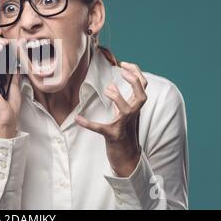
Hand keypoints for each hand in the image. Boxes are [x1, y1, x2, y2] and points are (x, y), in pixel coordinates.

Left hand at [76, 61, 147, 176]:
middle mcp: (133, 115)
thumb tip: (112, 84)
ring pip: (127, 110)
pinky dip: (88, 124)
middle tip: (122, 72)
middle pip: (142, 95)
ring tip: (107, 89)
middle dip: (134, 82)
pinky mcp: (112, 136)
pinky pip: (101, 129)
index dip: (136, 73)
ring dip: (117, 97)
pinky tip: (78, 119)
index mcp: (135, 107)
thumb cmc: (124, 131)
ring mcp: (123, 126)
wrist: (127, 156)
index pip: (143, 86)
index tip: (124, 64)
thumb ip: (121, 98)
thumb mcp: (124, 112)